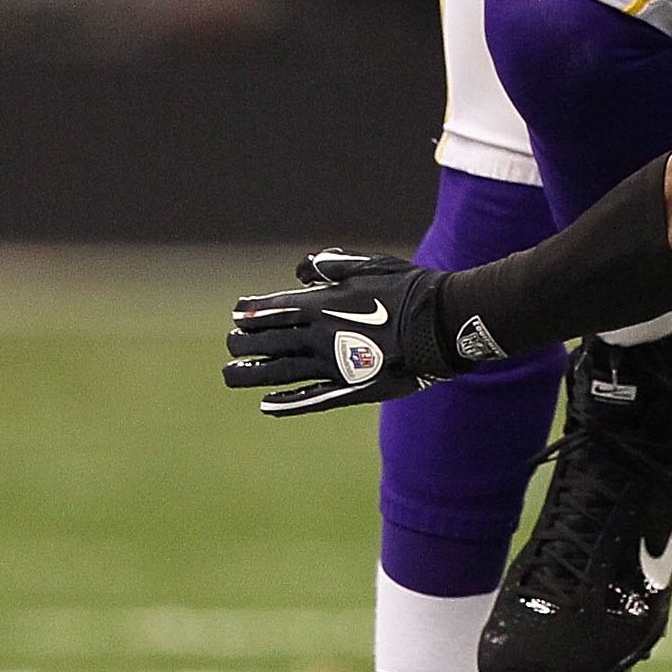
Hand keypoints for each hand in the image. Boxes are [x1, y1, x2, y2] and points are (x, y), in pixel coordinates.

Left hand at [224, 250, 462, 414]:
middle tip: (232, 343)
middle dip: (243, 342)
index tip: (237, 315)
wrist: (441, 324)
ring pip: (280, 372)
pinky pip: (310, 398)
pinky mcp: (349, 389)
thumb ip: (331, 266)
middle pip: (268, 342)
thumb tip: (301, 271)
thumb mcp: (369, 265)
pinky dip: (286, 403)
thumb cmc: (408, 288)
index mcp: (321, 306)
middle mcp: (319, 337)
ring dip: (251, 374)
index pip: (273, 311)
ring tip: (230, 375)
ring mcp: (332, 366)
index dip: (251, 313)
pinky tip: (267, 406)